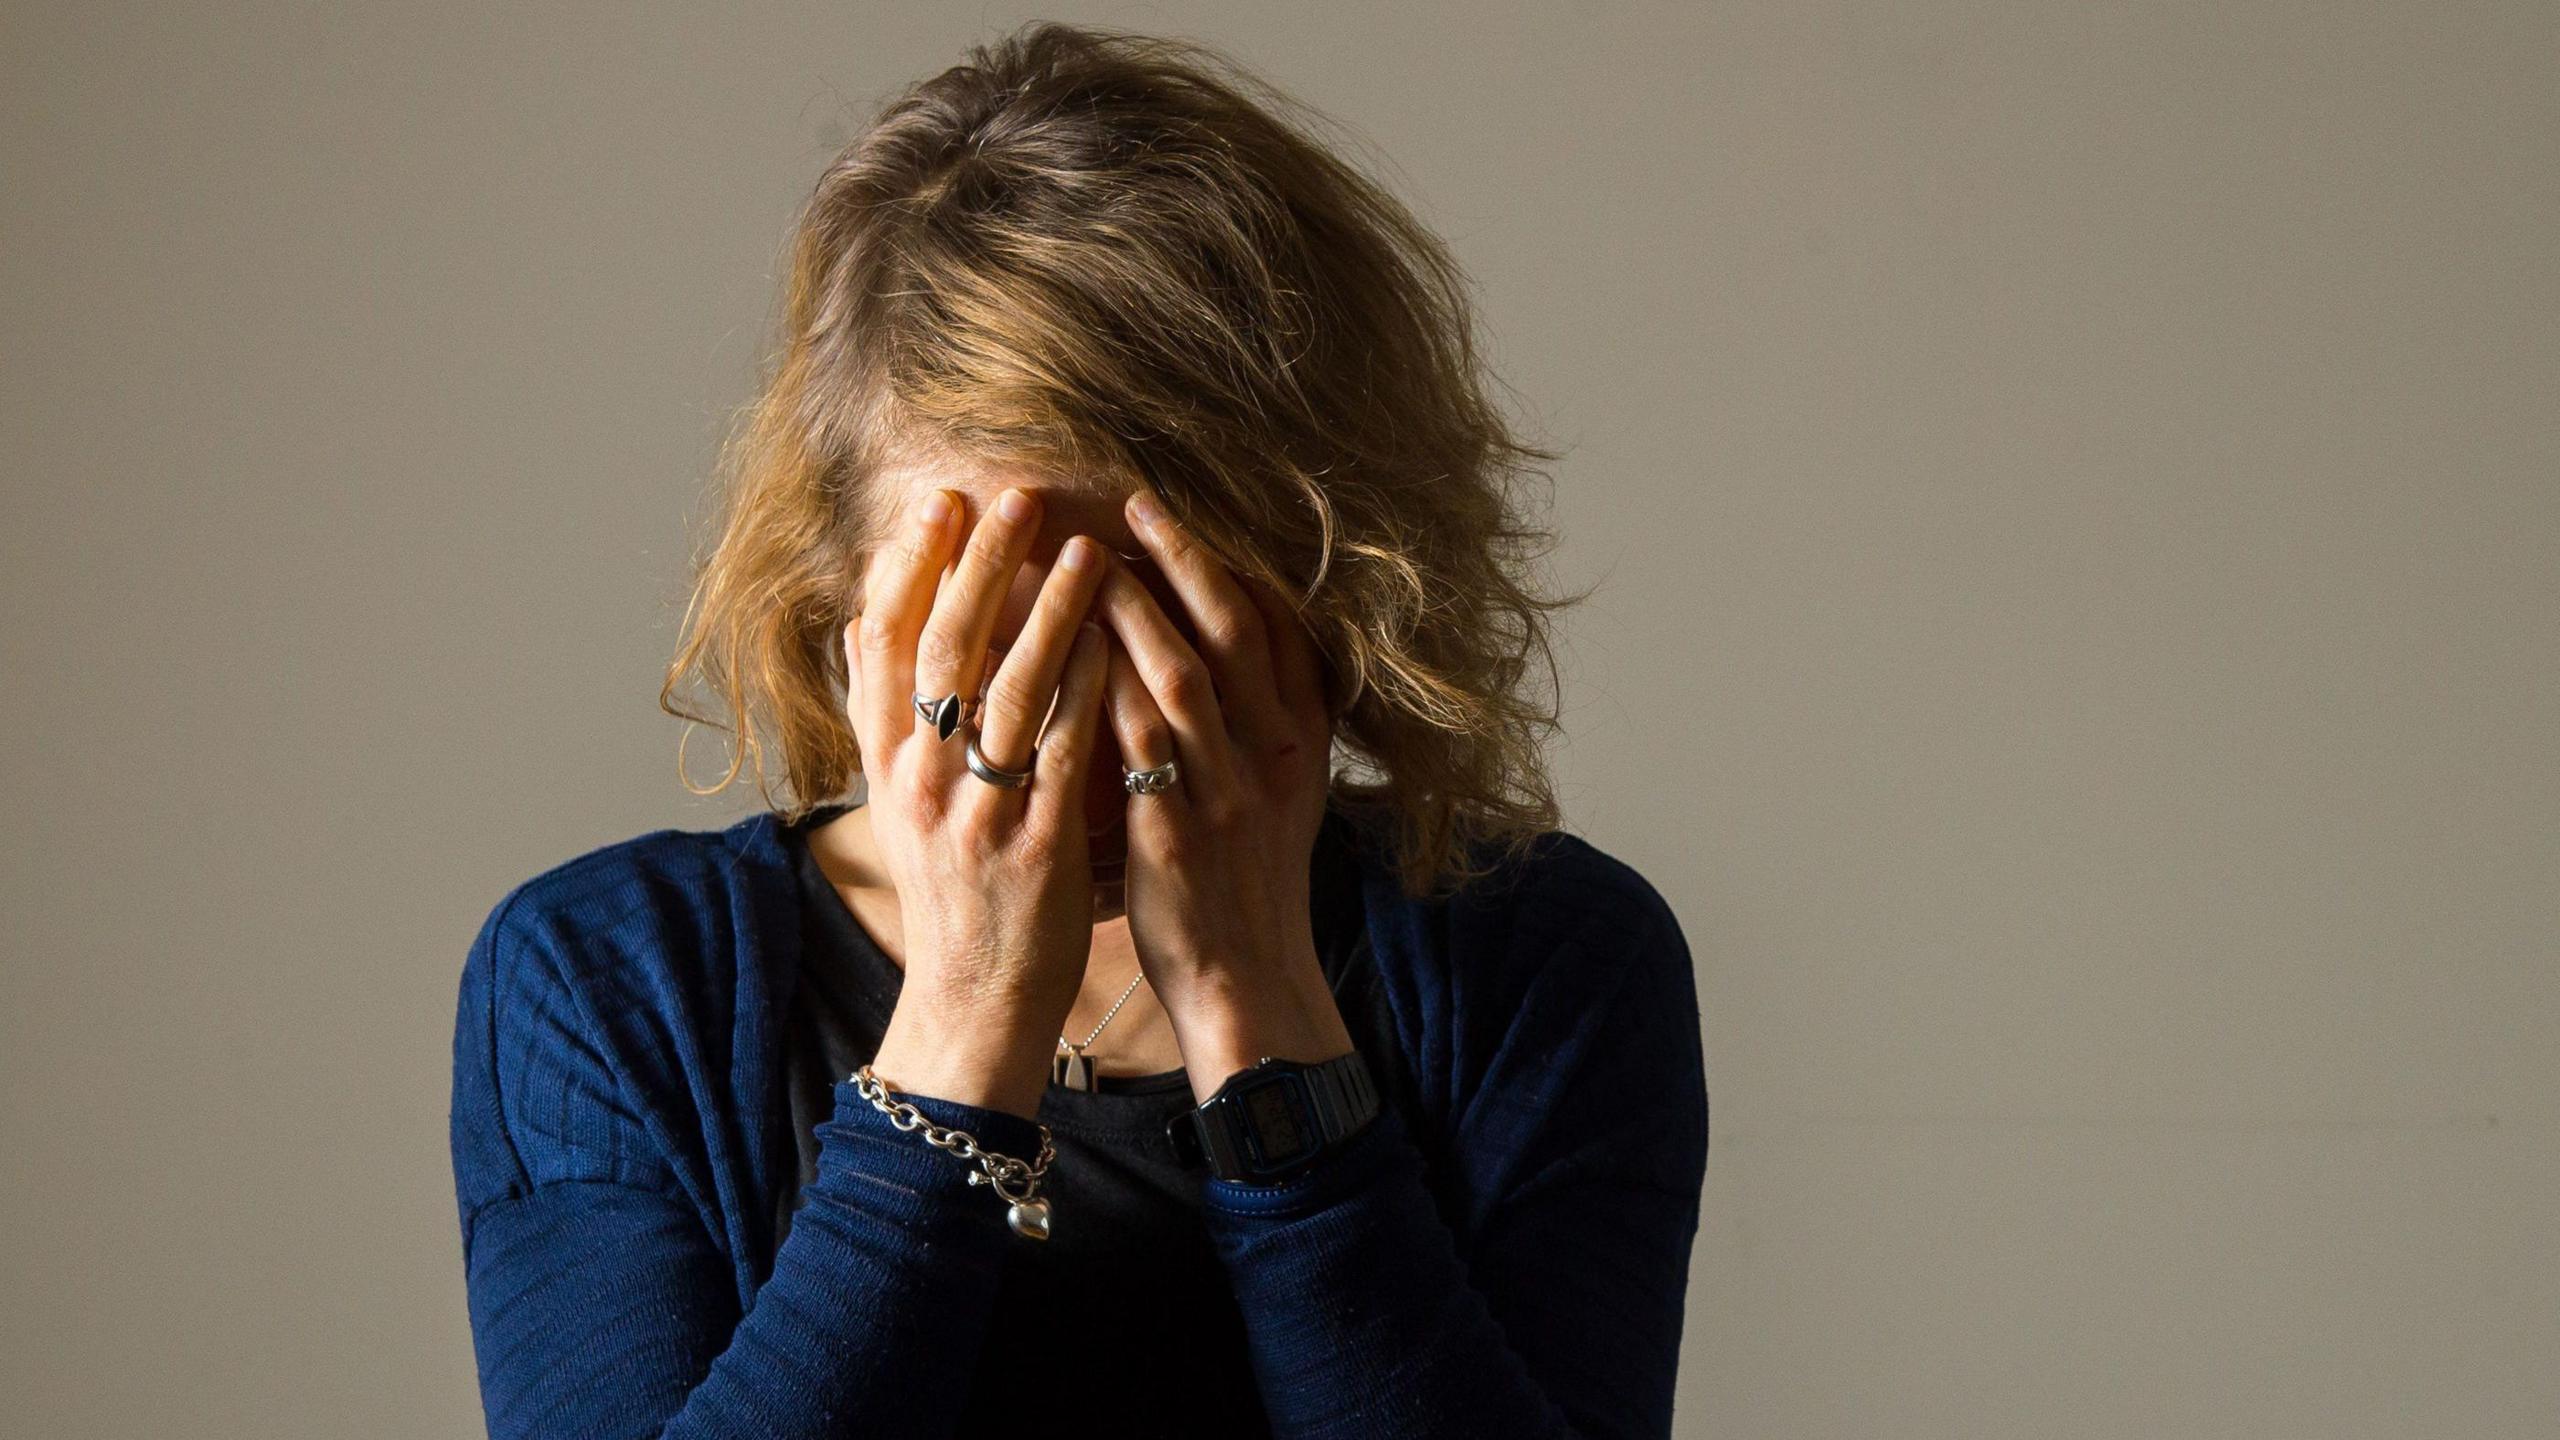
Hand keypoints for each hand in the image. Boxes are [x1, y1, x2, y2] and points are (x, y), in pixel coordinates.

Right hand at [840, 485, 1113, 1120]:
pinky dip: (1088, 692)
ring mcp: (975, 815)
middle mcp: (919, 782)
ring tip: (1086, 549)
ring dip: (1048, 613)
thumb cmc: (952, 891)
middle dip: (978, 566)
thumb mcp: (898, 802)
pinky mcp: (1034, 850)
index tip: (937, 504)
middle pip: (942, 651)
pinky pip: (1063, 755)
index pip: (881, 644)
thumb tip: (859, 624)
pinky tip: (1117, 643)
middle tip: (1014, 496)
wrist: (973, 1002)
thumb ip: (884, 716)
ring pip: (1007, 693)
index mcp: (884, 765)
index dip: (907, 568)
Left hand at [1097, 489, 1358, 1103]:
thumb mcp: (1281, 796)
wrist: (1249, 982)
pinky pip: (1133, 744)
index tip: (1186, 519)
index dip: (1233, 565)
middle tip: (1133, 504)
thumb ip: (1263, 725)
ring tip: (1081, 560)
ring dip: (1132, 610)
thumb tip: (1235, 653)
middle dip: (1185, 559)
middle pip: (1234, 631)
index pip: (1282, 627)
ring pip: (1182, 677)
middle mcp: (1273, 757)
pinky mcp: (1177, 835)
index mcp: (1302, 743)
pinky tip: (1056, 652)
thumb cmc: (1247, 884)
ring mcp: (1228, 794)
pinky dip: (1098, 687)